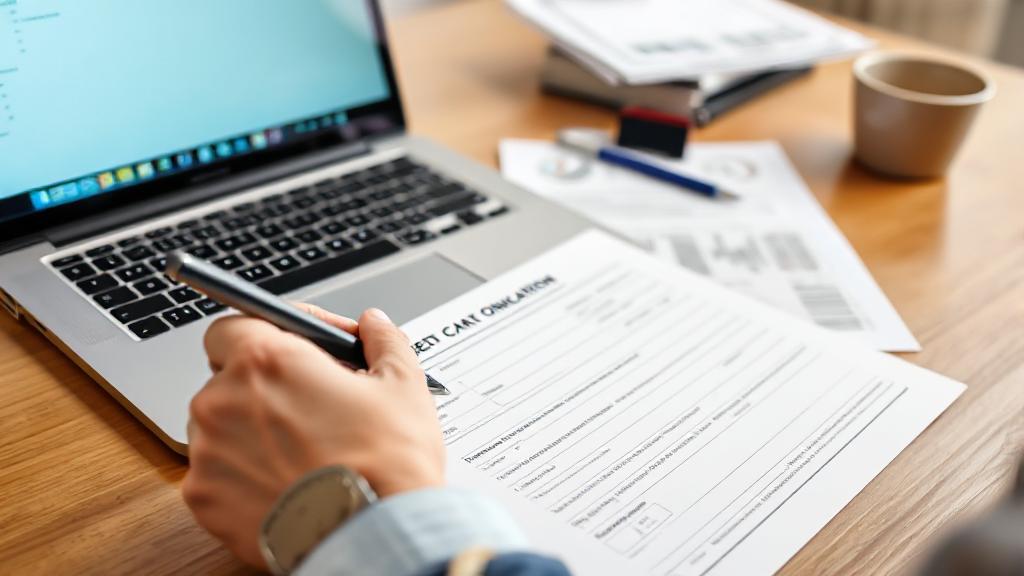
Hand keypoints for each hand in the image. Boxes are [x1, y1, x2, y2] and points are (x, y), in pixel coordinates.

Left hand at [182, 305, 444, 567]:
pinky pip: (216, 473)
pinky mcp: (204, 498)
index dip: (266, 333)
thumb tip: (374, 324)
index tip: (295, 348)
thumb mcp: (403, 385)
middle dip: (267, 386)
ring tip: (303, 451)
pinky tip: (287, 482)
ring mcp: (208, 452)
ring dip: (253, 430)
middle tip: (312, 403)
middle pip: (229, 377)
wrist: (372, 535)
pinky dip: (245, 475)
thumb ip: (382, 341)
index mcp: (266, 361)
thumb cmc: (387, 461)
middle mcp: (224, 399)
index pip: (234, 325)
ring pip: (221, 427)